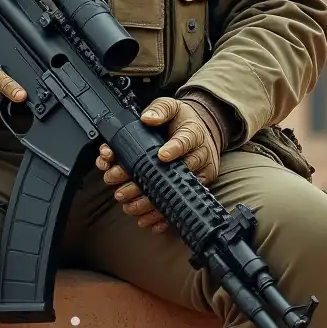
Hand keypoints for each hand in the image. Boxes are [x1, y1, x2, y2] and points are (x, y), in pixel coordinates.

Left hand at [96, 96, 222, 233]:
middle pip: (175, 173)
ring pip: (175, 191)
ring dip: (151, 202)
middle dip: (146, 183)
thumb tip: (147, 118)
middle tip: (123, 189)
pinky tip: (148, 221)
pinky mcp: (196, 189)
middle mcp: (199, 156)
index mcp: (192, 134)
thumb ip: (160, 109)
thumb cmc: (183, 120)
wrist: (203, 131)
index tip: (160, 155)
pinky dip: (163, 216)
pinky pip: (180, 204)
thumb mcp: (172, 106)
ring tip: (128, 205)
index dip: (174, 149)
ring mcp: (199, 175)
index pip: (185, 141)